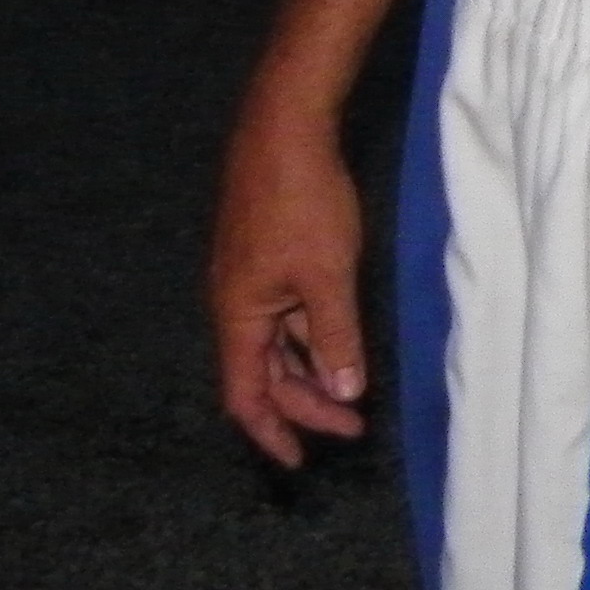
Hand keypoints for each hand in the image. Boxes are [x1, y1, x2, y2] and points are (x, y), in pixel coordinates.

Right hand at [210, 104, 369, 467]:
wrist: (284, 128)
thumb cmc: (301, 201)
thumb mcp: (328, 276)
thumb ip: (335, 336)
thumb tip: (345, 391)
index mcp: (238, 316)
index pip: (247, 396)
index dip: (272, 432)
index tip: (301, 461)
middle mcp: (235, 304)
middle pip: (264, 374)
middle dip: (306, 404)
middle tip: (355, 425)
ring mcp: (249, 279)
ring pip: (278, 343)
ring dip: (311, 370)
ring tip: (353, 390)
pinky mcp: (266, 256)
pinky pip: (285, 313)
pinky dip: (311, 335)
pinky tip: (340, 340)